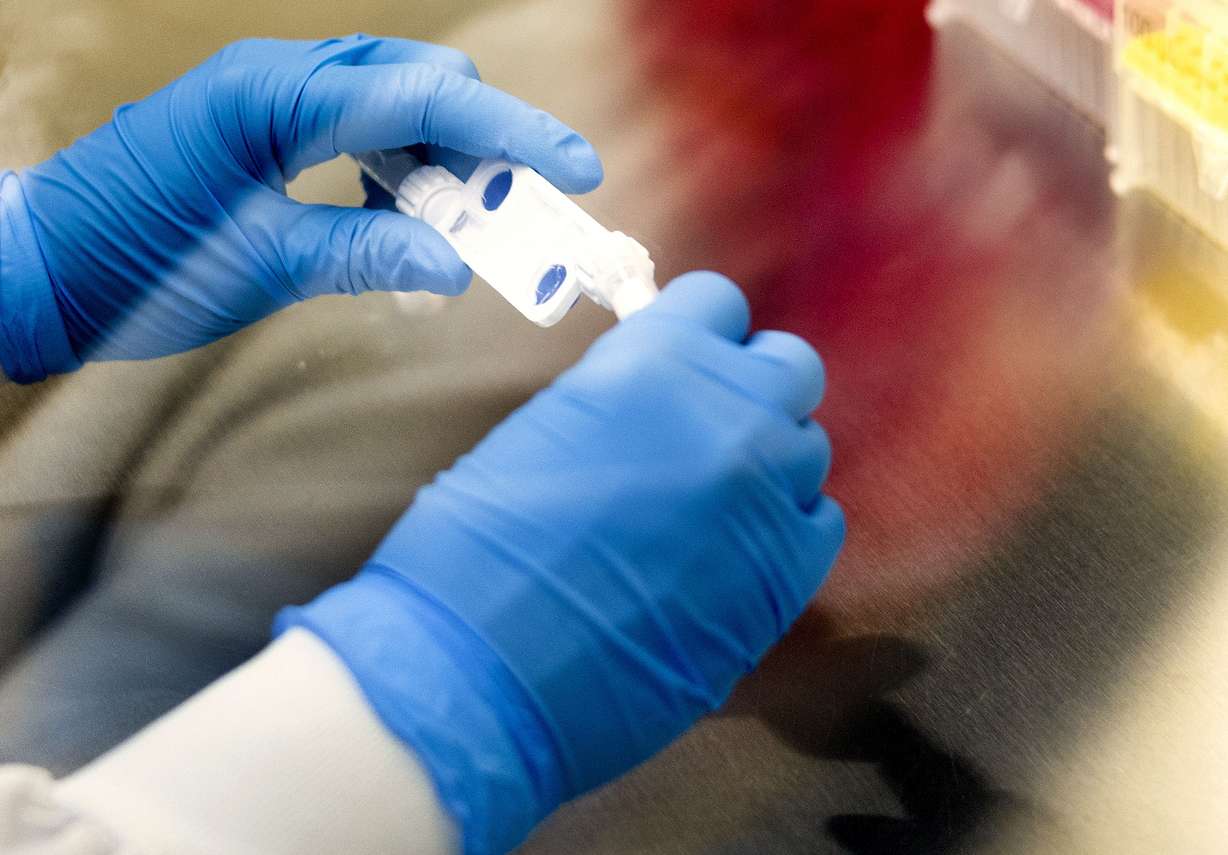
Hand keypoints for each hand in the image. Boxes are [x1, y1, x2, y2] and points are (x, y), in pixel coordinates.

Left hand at [0, 35, 601, 380]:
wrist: (45, 270)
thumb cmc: (135, 265)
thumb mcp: (260, 267)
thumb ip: (363, 253)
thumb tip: (455, 265)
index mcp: (273, 98)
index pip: (424, 96)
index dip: (511, 131)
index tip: (575, 169)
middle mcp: (277, 78)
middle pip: (421, 85)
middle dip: (484, 147)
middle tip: (513, 219)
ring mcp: (269, 96)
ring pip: (396, 105)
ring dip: (442, 163)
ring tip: (456, 232)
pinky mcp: (264, 124)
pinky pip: (358, 130)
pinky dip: (397, 172)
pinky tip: (397, 220)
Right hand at [277, 272, 844, 854]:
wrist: (482, 666)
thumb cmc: (476, 545)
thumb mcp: (545, 427)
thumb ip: (619, 396)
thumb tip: (652, 405)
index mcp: (656, 361)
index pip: (719, 304)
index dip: (698, 335)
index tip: (681, 367)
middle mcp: (731, 414)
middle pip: (789, 368)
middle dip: (750, 389)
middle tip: (704, 433)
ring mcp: (769, 495)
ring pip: (806, 448)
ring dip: (766, 464)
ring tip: (710, 508)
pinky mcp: (787, 577)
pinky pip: (819, 523)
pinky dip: (784, 529)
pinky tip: (734, 555)